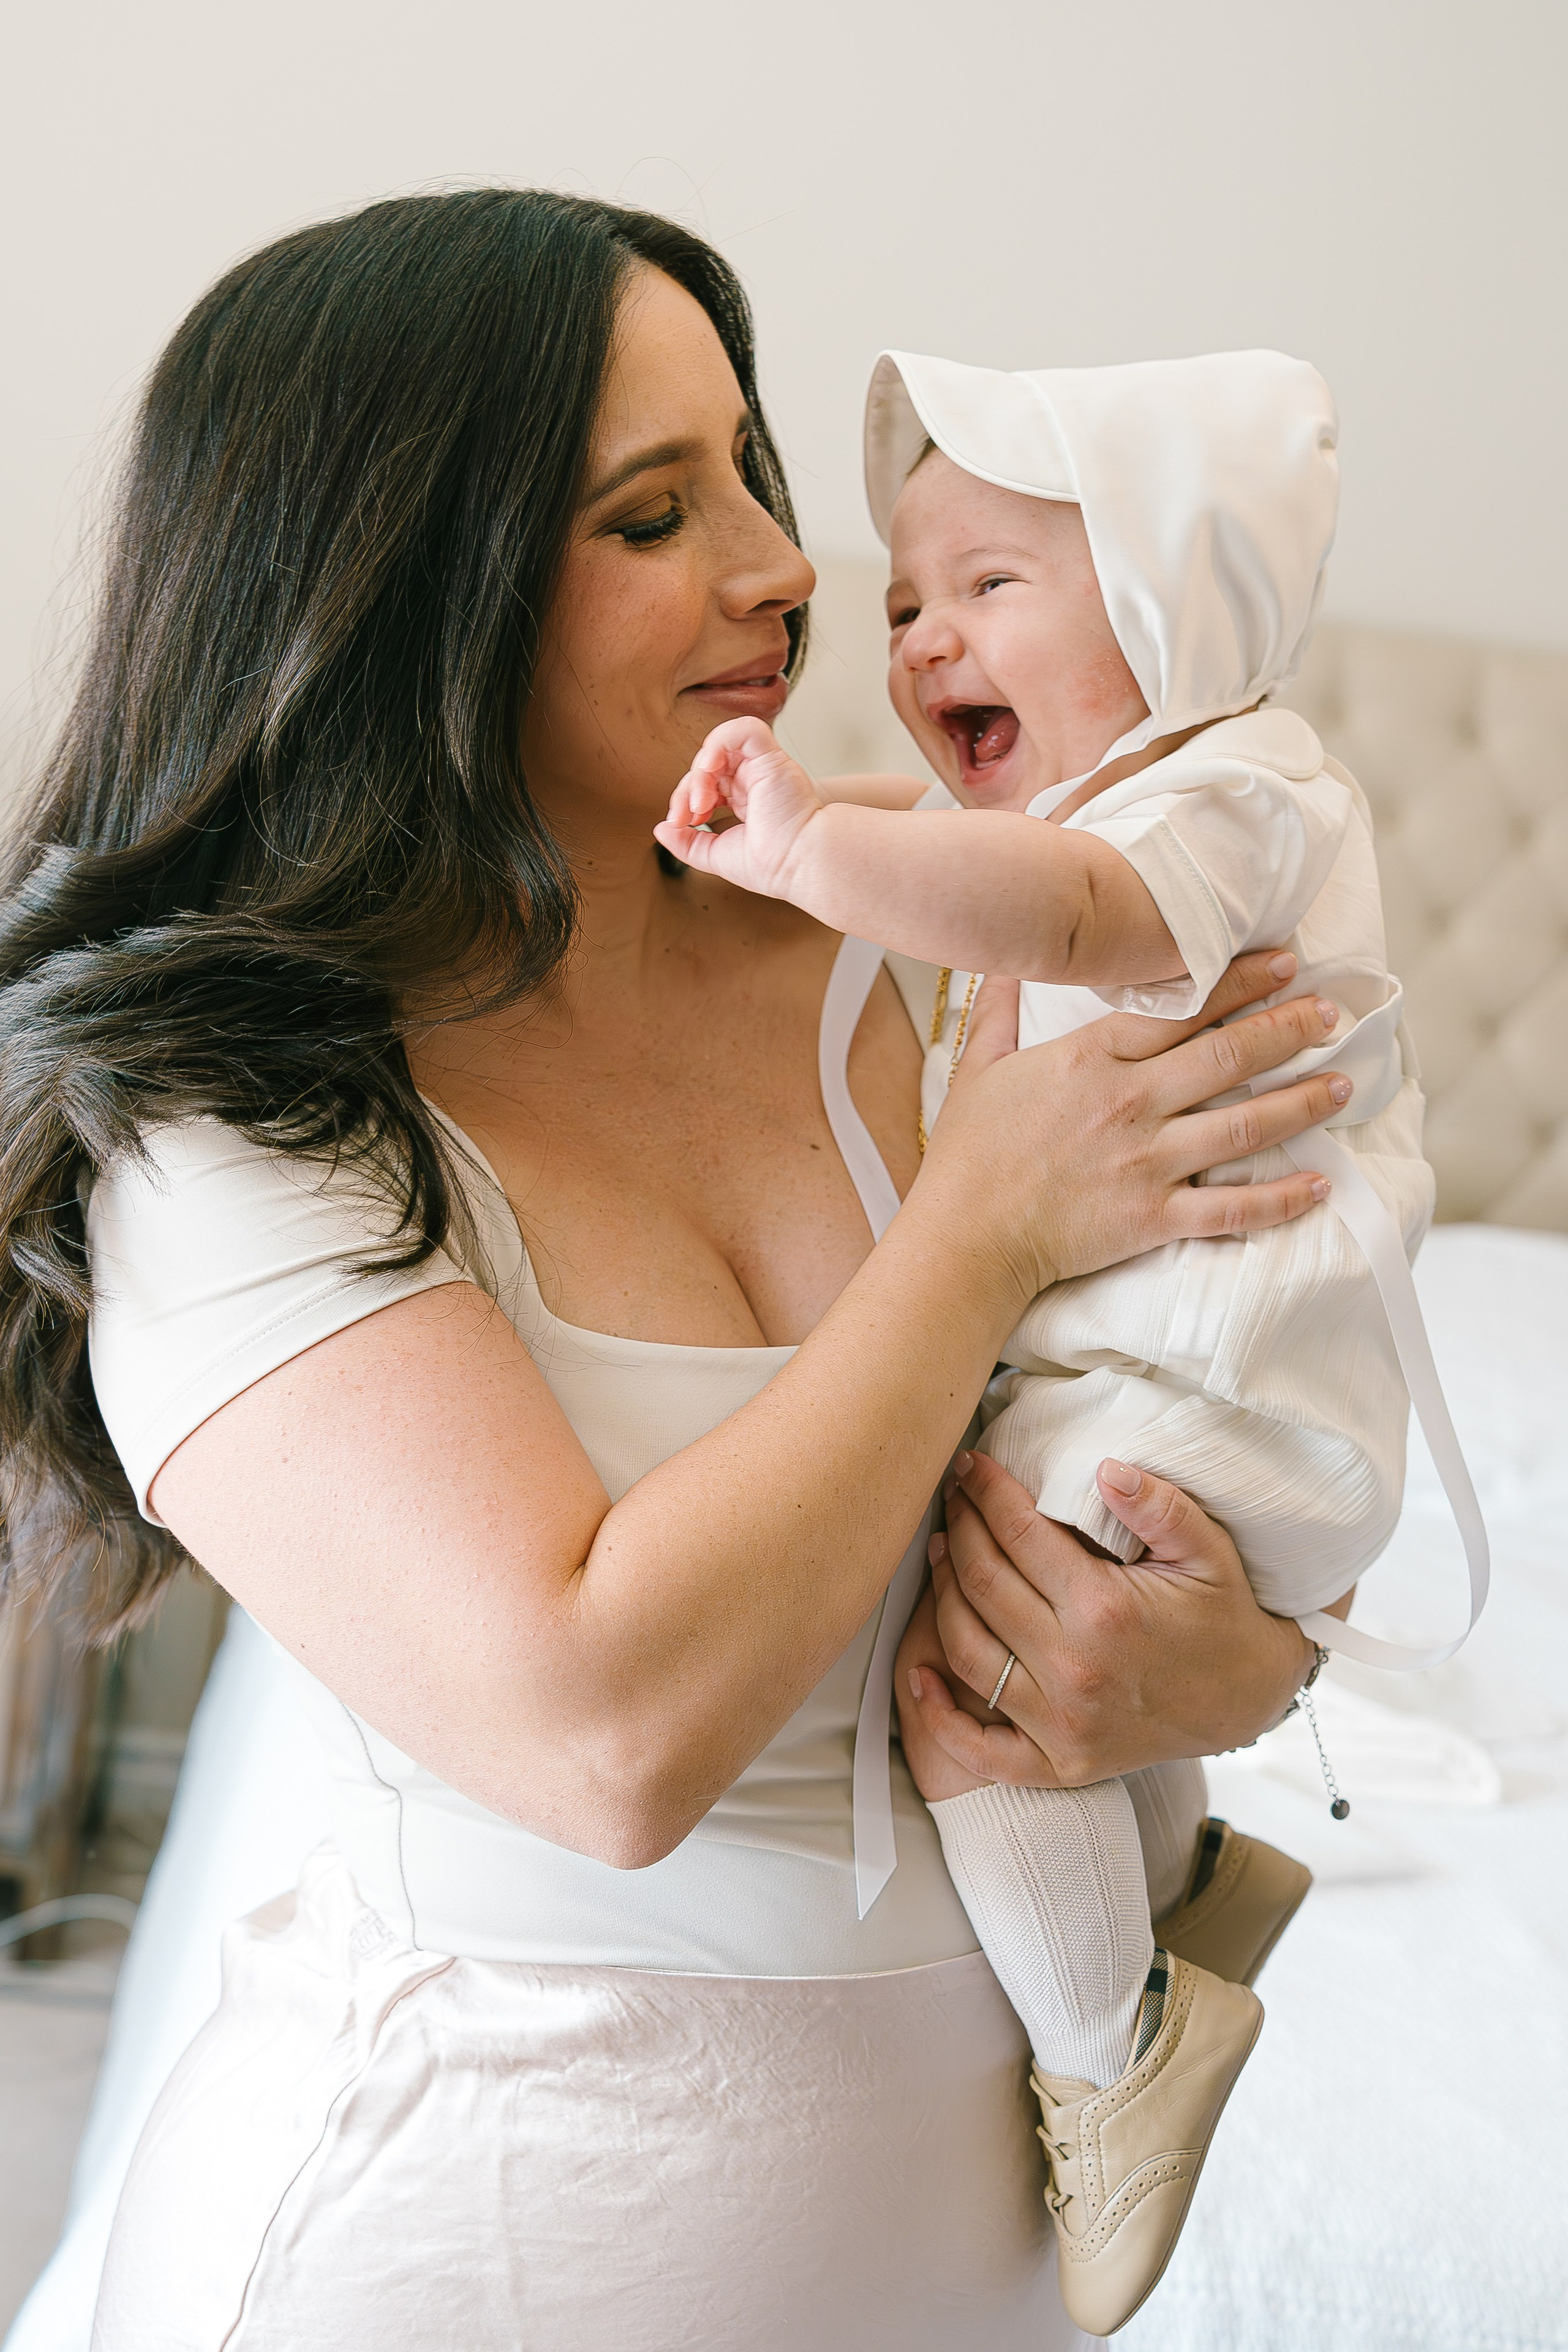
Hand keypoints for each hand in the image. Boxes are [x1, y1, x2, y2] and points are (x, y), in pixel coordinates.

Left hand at [654, 718, 825, 898]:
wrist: (799, 865)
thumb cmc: (773, 865)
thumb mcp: (716, 855)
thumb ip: (688, 842)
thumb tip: (661, 829)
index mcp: (747, 799)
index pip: (708, 782)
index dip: (688, 797)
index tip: (681, 823)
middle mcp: (755, 780)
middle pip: (709, 764)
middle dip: (688, 787)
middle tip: (685, 816)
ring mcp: (763, 767)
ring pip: (720, 743)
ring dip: (701, 769)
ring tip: (700, 799)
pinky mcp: (771, 757)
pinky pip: (743, 729)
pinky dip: (718, 744)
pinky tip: (709, 769)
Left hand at [903, 1451, 1312, 1786]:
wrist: (1249, 1699)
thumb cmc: (1223, 1615)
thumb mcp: (1209, 1550)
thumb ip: (1160, 1506)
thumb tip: (1105, 1468)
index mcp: (1105, 1611)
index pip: (1019, 1536)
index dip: (987, 1492)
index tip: (970, 1465)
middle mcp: (1074, 1669)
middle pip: (982, 1585)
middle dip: (958, 1530)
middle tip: (951, 1498)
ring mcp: (1062, 1723)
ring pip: (966, 1650)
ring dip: (940, 1596)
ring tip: (939, 1554)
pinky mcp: (1060, 1763)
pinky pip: (981, 1749)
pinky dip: (939, 1717)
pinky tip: (917, 1673)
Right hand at [915, 950, 1352, 1308]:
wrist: (965, 1237)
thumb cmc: (968, 1154)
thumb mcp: (978, 1067)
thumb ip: (1000, 1009)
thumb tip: (1005, 958)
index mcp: (1093, 1058)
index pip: (1182, 1009)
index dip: (1239, 982)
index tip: (1284, 964)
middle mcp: (1130, 1102)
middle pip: (1228, 1056)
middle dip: (1289, 1029)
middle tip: (1332, 1014)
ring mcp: (1147, 1161)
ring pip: (1244, 1123)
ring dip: (1301, 1102)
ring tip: (1343, 1084)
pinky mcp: (1153, 1216)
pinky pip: (1231, 1208)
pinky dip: (1279, 1200)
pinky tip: (1318, 1185)